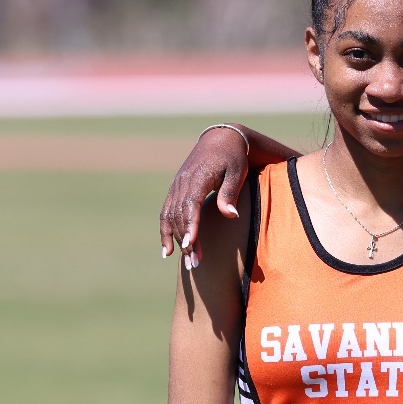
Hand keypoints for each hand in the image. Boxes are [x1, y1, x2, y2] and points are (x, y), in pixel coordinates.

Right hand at [160, 127, 252, 266]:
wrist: (220, 139)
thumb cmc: (233, 157)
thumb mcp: (237, 172)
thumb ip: (230, 194)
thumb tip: (231, 216)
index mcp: (197, 178)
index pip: (190, 205)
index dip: (190, 226)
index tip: (190, 244)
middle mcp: (182, 183)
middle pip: (179, 215)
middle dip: (185, 240)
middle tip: (195, 263)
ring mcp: (176, 186)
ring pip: (169, 216)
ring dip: (174, 239)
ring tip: (183, 261)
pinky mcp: (176, 190)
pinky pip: (166, 212)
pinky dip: (165, 230)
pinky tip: (168, 250)